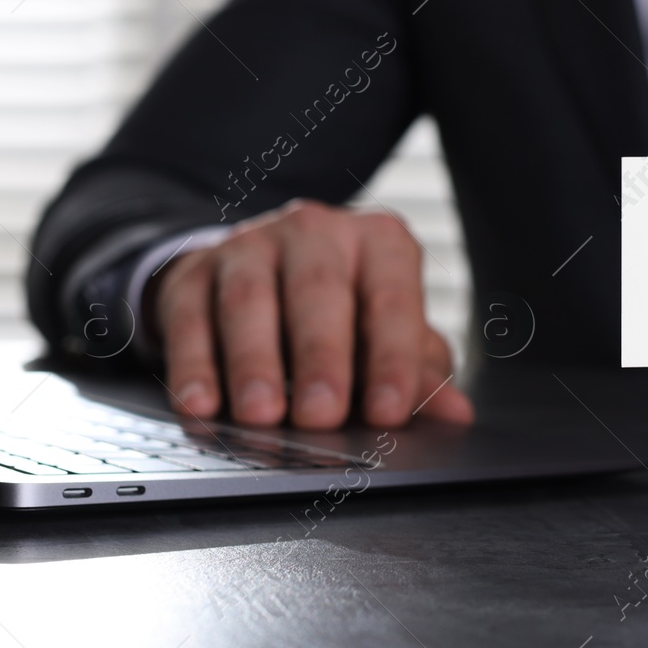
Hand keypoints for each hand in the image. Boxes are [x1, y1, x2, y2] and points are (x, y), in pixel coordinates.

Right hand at [149, 199, 473, 429]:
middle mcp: (317, 231)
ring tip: (262, 415)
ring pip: (251, 300)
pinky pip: (191, 316)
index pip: (391, 298)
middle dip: (322, 358)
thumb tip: (456, 414)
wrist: (257, 273)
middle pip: (320, 291)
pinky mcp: (194, 271)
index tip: (389, 410)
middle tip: (322, 416)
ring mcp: (251, 244)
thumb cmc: (342, 312)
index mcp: (379, 243)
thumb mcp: (384, 333)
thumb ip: (418, 373)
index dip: (393, 356)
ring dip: (255, 362)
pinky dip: (194, 365)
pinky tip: (201, 404)